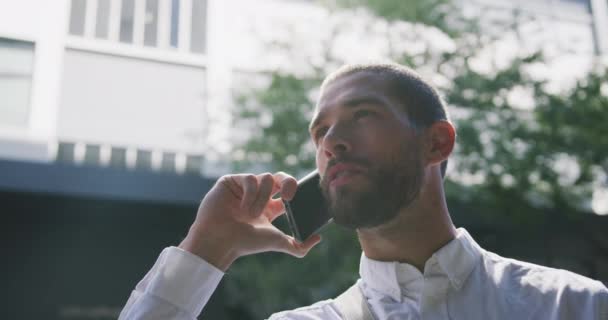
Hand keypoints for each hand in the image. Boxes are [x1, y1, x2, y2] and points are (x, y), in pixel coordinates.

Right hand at [179, 172, 321, 270]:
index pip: (288, 191)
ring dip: (262, 198)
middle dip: (289, 182)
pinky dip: (250, 193)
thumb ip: (299, 245)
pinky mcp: (232, 181)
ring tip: (252, 215)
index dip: (296, 190)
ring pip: (266, 178)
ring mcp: (245, 186)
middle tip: (290, 196)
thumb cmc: (245, 243)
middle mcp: (259, 195)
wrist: (220, 242)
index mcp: (270, 207)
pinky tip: (242, 208)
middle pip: (281, 177)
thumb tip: (319, 237)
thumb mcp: (277, 242)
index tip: (296, 199)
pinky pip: (250, 178)